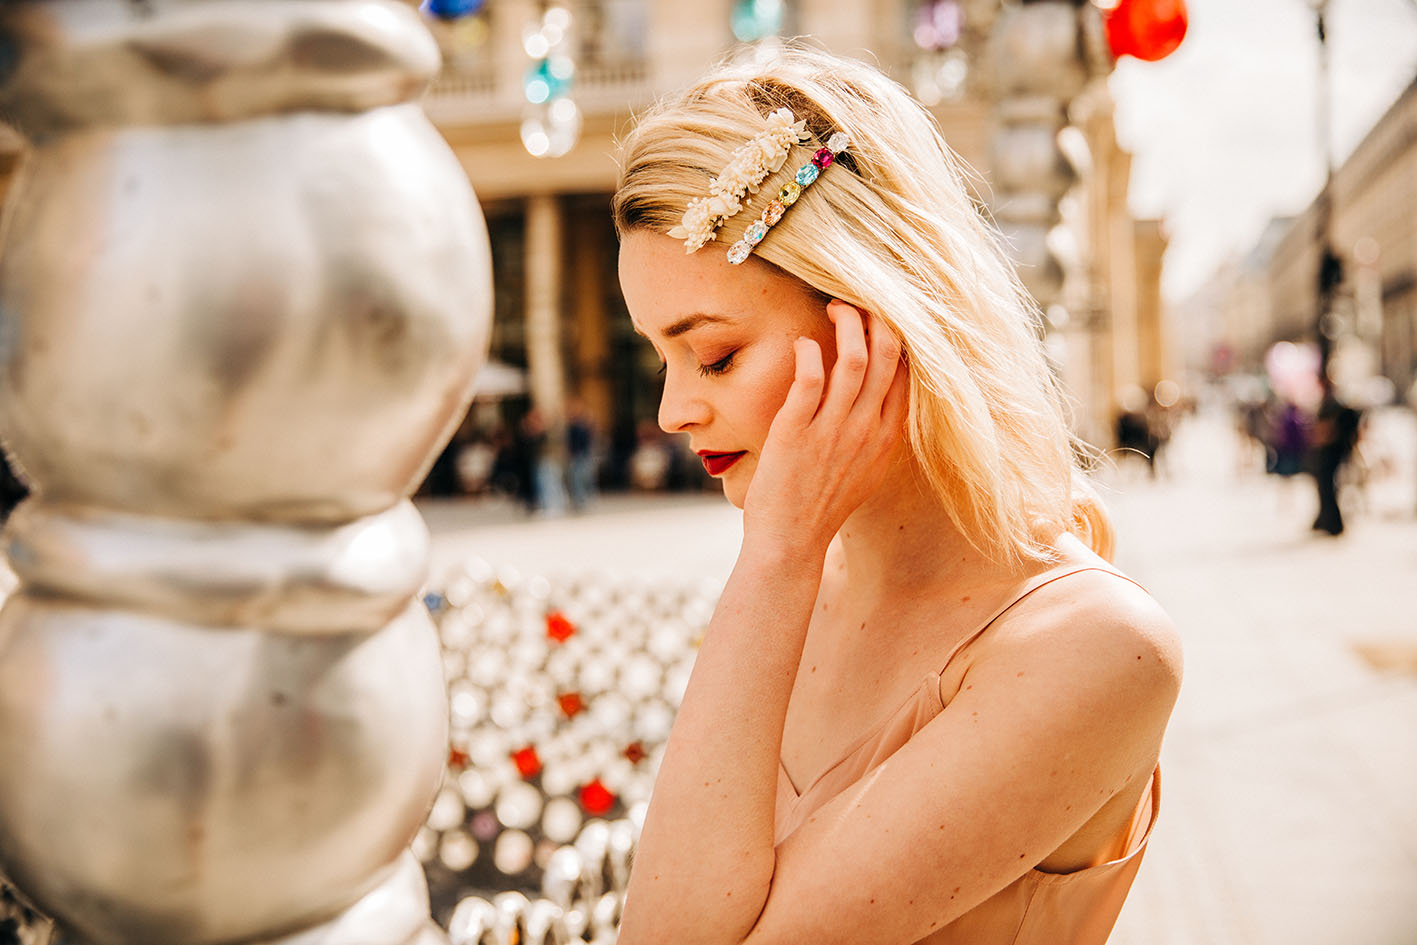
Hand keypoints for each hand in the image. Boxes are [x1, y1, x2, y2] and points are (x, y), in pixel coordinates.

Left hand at [742, 301, 907, 552]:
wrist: (791, 543)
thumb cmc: (822, 507)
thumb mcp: (865, 471)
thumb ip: (876, 435)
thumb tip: (879, 403)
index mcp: (885, 438)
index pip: (907, 374)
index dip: (900, 338)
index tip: (883, 319)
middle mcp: (865, 430)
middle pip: (887, 357)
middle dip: (876, 319)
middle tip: (856, 303)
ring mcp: (832, 431)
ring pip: (854, 361)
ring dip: (846, 324)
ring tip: (833, 308)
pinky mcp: (796, 432)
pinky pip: (810, 380)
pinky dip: (810, 353)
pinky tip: (803, 344)